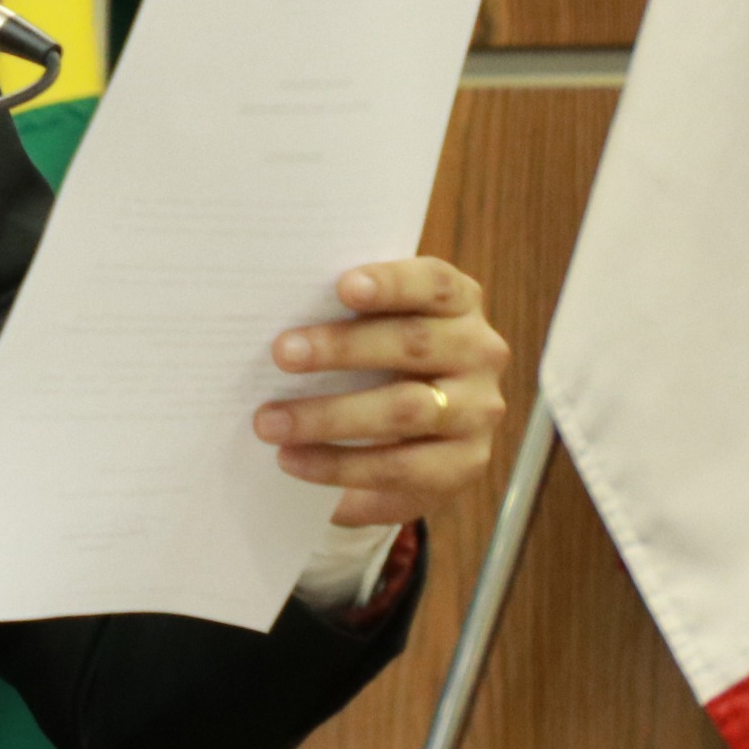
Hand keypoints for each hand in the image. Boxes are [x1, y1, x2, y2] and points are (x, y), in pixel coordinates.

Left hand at [252, 257, 509, 529]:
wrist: (410, 444)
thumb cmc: (378, 365)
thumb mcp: (373, 333)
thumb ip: (346, 317)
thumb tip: (280, 319)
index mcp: (457, 303)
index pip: (433, 283)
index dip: (391, 283)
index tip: (343, 286)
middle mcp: (479, 351)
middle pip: (413, 344)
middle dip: (342, 348)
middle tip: (281, 353)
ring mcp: (478, 409)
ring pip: (404, 409)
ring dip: (328, 415)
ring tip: (269, 421)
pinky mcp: (467, 463)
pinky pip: (399, 466)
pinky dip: (338, 464)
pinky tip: (292, 459)